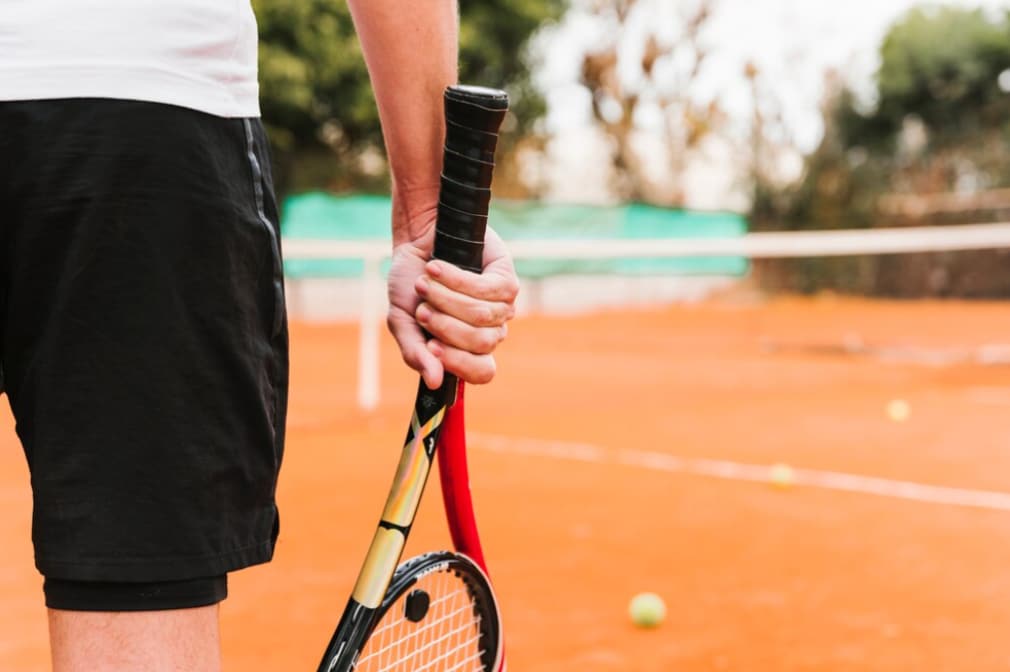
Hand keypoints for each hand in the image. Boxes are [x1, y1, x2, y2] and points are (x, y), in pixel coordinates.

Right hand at [387, 224, 517, 388]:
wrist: (414, 242)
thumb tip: (434, 383)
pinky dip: (455, 278)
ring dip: (446, 299)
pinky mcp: (505, 278)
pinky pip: (487, 289)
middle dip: (445, 325)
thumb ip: (415, 353)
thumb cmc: (410, 285)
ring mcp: (502, 306)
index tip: (431, 346)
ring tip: (424, 284)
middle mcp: (489, 330)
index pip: (482, 373)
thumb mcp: (403, 322)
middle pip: (481, 343)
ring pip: (483, 316)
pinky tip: (436, 268)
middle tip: (422, 310)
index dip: (459, 363)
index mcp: (467, 348)